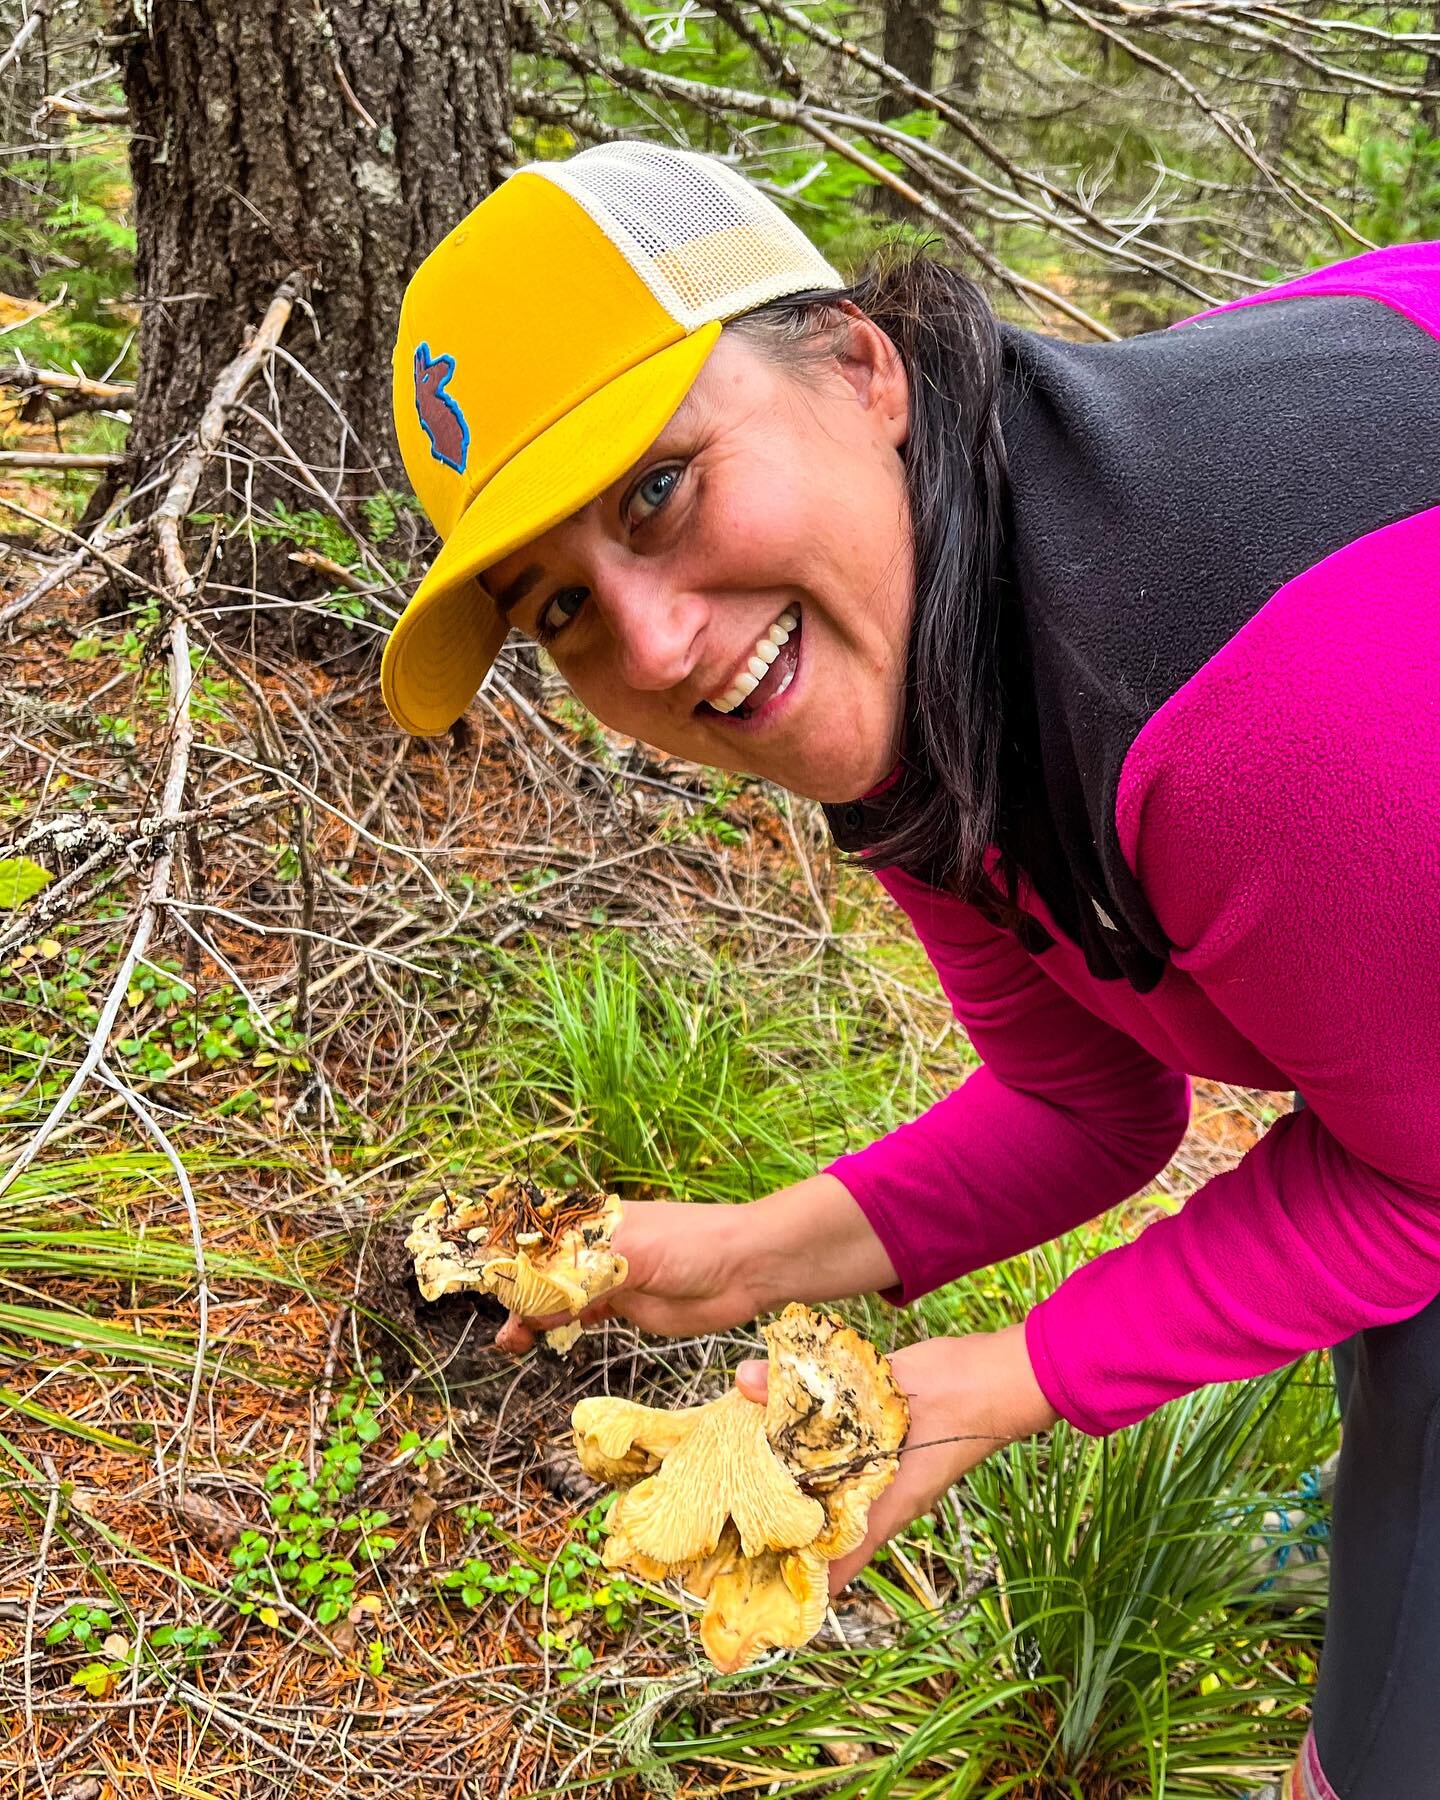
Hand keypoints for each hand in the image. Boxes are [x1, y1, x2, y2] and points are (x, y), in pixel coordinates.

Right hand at [494, 1174, 897, 1353]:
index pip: (536, 1234)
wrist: (746, 1269)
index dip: (503, 1253)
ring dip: (531, 1316)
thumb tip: (531, 1304)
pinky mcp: (626, 1305)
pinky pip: (580, 1315)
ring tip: (508, 1342)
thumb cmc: (692, 1243)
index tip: (469, 1274)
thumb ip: (578, 1278)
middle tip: (490, 1321)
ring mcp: (609, 1276)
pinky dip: (558, 1327)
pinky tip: (537, 1340)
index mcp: (593, 1222)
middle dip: (512, 1292)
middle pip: (540, 1269)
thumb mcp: (629, 1256)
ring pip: (557, 1297)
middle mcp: (595, 1246)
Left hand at [735, 1324, 1057, 1595]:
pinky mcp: (891, 1456)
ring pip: (832, 1503)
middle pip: (824, 1536)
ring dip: (795, 1495)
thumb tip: (742, 1381)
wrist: (1001, 1375)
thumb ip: (809, 1384)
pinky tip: (782, 1440)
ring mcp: (889, 1483)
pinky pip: (845, 1473)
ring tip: (743, 1483)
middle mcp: (884, 1504)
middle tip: (730, 1527)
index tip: (749, 1586)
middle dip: (782, 1535)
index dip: (794, 1583)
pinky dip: (814, 1462)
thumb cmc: (952, 1389)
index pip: (833, 1568)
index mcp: (882, 1507)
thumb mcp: (878, 1383)